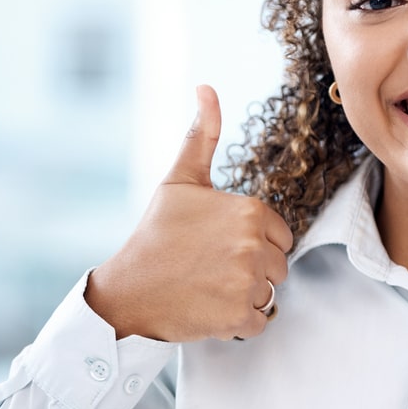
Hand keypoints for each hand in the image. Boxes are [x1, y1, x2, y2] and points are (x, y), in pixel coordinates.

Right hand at [85, 85, 293, 340]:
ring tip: (209, 285)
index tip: (217, 243)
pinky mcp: (239, 317)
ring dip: (245, 294)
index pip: (279, 234)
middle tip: (210, 265)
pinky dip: (239, 321)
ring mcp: (248, 283)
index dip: (251, 241)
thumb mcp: (180, 179)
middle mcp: (255, 245)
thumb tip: (206, 87)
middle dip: (251, 268)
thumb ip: (203, 135)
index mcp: (251, 211)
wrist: (128, 290)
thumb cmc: (155, 234)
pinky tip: (210, 306)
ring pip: (270, 292)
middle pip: (278, 264)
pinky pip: (260, 321)